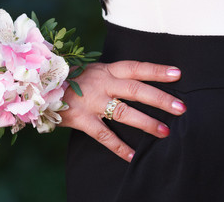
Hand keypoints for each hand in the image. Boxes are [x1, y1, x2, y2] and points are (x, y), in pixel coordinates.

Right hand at [59, 61, 185, 161]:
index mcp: (106, 70)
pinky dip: (119, 147)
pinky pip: (103, 135)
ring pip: (123, 112)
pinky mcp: (82, 119)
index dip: (156, 70)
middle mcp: (102, 84)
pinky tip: (132, 155)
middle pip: (135, 89)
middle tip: (180, 108)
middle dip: (159, 98)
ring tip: (164, 132)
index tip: (177, 74)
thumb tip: (139, 81)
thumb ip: (114, 75)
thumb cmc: (74, 80)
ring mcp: (92, 102)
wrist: (43, 88)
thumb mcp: (95, 71)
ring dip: (145, 123)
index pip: (135, 68)